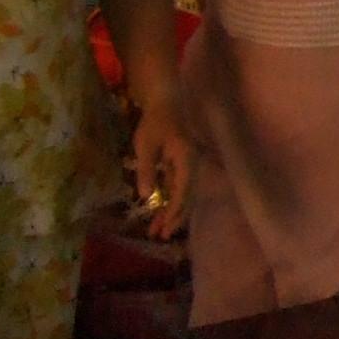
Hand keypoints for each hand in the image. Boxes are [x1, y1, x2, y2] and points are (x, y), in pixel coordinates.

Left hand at [128, 96, 190, 237]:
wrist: (166, 102)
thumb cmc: (155, 122)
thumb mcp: (146, 145)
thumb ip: (146, 170)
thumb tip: (146, 196)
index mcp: (187, 159)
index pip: (183, 189)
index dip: (175, 209)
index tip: (166, 226)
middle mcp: (192, 164)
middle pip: (187, 195)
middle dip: (174, 217)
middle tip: (161, 236)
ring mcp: (188, 165)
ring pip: (183, 193)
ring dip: (172, 212)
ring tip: (158, 230)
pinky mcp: (181, 164)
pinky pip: (178, 187)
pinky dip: (170, 201)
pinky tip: (160, 212)